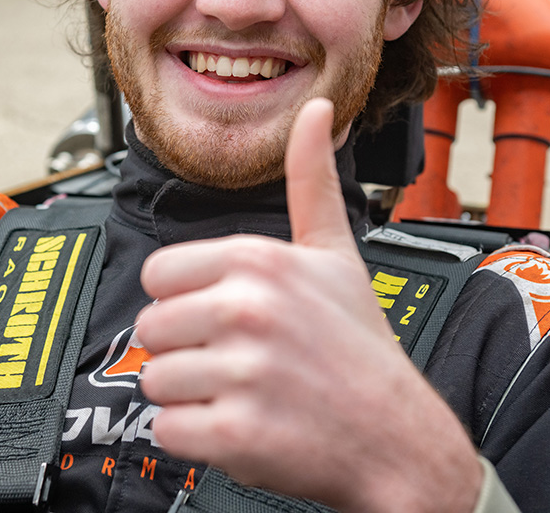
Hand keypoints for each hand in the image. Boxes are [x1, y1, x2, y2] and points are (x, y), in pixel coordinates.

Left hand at [135, 99, 482, 512]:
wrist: (398, 438)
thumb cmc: (361, 347)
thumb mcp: (335, 253)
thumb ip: (310, 180)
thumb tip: (318, 110)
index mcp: (257, 260)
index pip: (157, 276)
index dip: (186, 301)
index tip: (227, 318)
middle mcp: (246, 309)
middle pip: (151, 328)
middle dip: (187, 351)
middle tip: (241, 362)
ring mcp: (241, 372)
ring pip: (156, 381)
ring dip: (192, 396)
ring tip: (246, 393)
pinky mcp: (235, 433)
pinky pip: (167, 431)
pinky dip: (196, 439)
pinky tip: (243, 426)